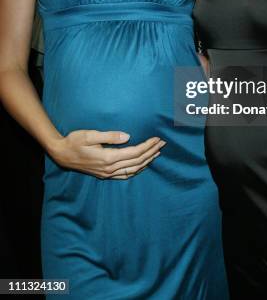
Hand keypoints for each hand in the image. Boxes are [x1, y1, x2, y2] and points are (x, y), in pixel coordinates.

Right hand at [49, 130, 165, 178]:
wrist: (61, 154)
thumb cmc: (74, 141)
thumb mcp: (90, 134)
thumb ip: (110, 136)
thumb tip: (128, 137)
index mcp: (108, 157)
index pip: (134, 152)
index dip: (147, 145)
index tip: (157, 138)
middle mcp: (109, 168)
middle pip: (136, 161)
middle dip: (151, 152)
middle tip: (162, 143)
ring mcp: (107, 173)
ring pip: (133, 170)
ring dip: (146, 161)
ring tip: (156, 153)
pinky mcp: (104, 175)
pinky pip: (125, 175)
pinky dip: (136, 170)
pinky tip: (142, 165)